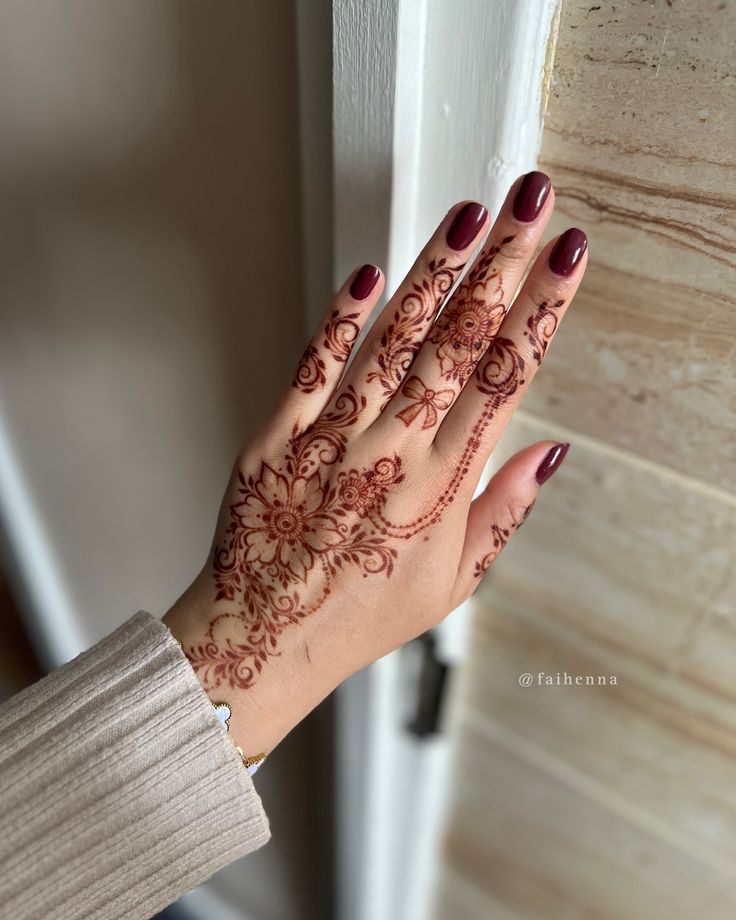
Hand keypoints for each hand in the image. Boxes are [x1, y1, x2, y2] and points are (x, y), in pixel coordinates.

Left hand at [164, 172, 586, 755]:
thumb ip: (503, 510)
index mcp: (444, 485)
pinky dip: (340, 321)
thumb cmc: (362, 612)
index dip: (541, 311)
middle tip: (532, 201)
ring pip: (393, 342)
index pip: (506, 379)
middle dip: (502, 265)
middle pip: (459, 343)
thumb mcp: (454, 582)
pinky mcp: (277, 437)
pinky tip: (369, 274)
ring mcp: (333, 440)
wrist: (263, 639)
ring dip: (434, 274)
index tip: (566, 257)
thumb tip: (551, 449)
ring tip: (470, 217)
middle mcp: (394, 452)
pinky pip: (313, 368)